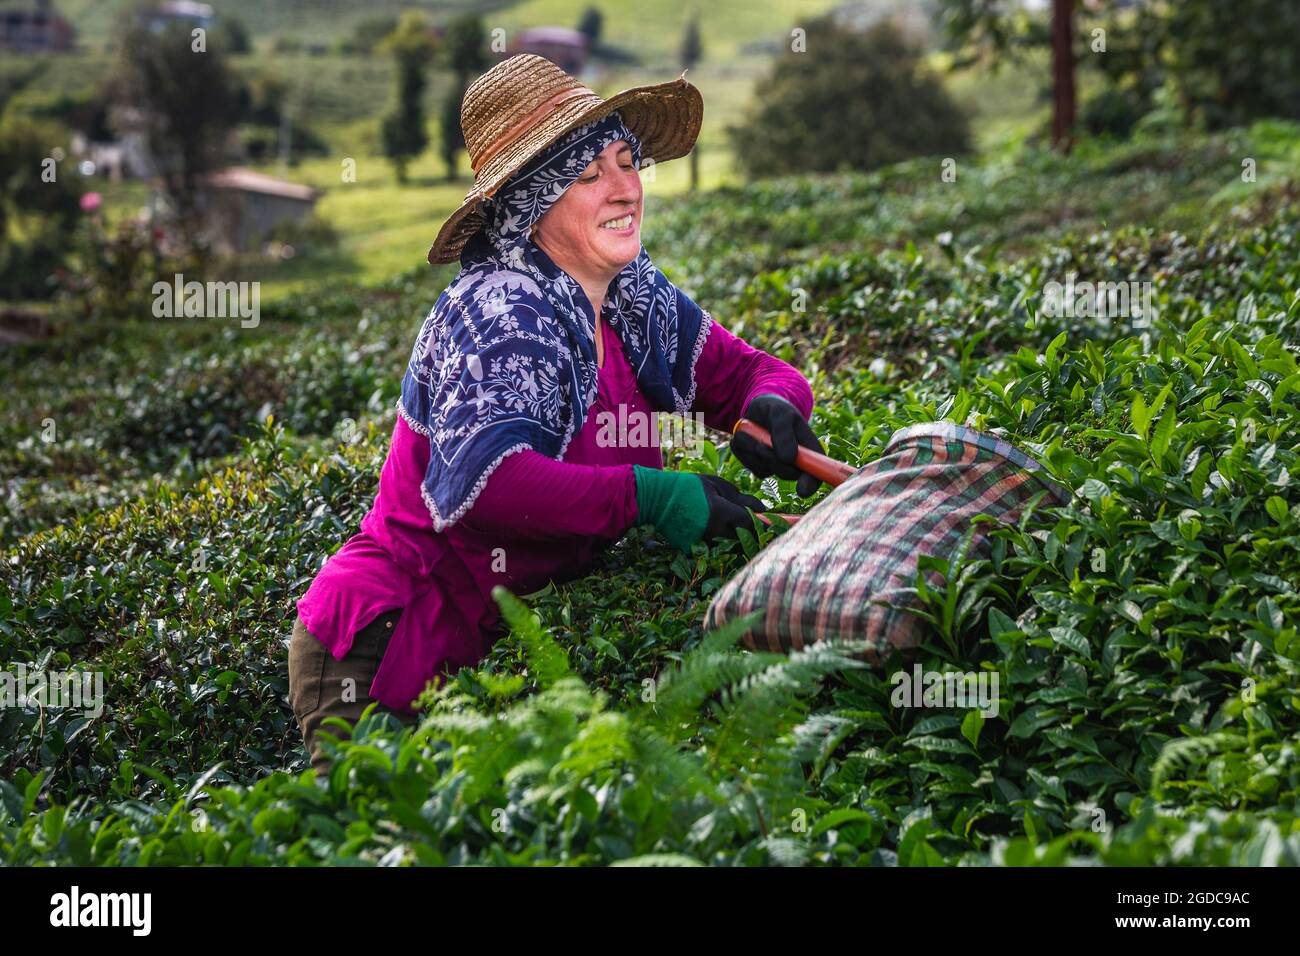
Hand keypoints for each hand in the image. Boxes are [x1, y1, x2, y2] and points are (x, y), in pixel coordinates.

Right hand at [632, 466, 765, 551]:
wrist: (656, 499)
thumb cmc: (688, 487)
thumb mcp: (716, 485)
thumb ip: (740, 498)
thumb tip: (763, 508)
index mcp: (720, 512)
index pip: (752, 524)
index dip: (765, 524)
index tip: (778, 524)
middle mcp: (714, 531)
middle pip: (744, 539)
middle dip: (753, 534)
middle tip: (762, 528)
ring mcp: (703, 543)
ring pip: (731, 545)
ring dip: (737, 538)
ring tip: (736, 528)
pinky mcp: (694, 550)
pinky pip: (715, 548)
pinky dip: (721, 542)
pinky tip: (717, 532)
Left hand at [730, 393, 824, 496]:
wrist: (756, 408)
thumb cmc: (775, 409)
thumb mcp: (781, 414)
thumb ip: (784, 433)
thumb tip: (788, 459)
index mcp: (809, 450)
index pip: (816, 473)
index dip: (811, 483)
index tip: (802, 490)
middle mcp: (795, 462)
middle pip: (788, 475)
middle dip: (773, 461)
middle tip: (760, 446)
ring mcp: (776, 465)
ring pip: (766, 470)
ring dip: (754, 452)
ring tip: (750, 432)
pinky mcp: (759, 465)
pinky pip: (750, 466)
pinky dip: (744, 452)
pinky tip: (745, 437)